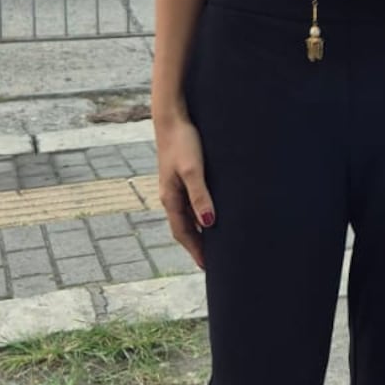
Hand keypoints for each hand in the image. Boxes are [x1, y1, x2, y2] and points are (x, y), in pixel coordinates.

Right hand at [155, 114, 214, 265]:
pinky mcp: (181, 176)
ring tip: (214, 244)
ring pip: (187, 217)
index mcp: (170, 198)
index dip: (195, 251)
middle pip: (184, 229)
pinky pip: (189, 204)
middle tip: (212, 262)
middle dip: (196, 246)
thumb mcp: (193, 170)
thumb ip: (200, 196)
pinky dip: (199, 215)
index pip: (183, 234)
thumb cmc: (184, 142)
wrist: (173, 117)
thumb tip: (209, 223)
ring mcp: (174, 187)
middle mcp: (170, 196)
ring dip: (198, 231)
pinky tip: (210, 215)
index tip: (207, 268)